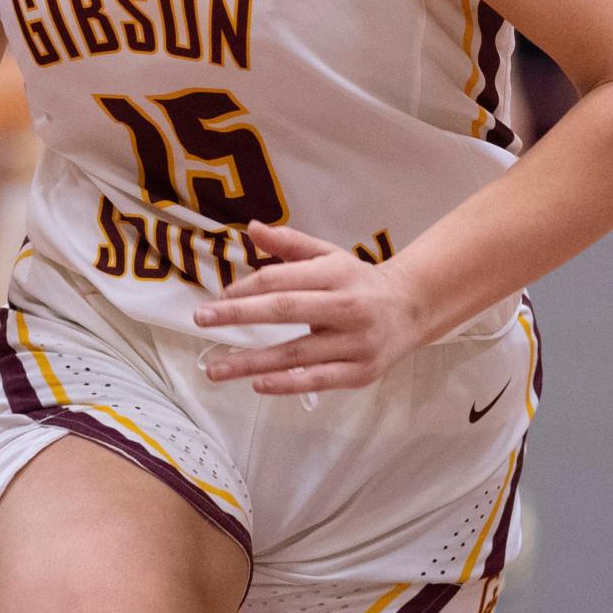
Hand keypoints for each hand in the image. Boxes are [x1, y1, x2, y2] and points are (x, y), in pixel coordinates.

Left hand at [193, 220, 422, 395]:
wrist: (411, 308)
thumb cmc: (358, 281)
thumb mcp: (328, 255)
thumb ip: (290, 243)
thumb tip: (252, 228)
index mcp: (336, 273)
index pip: (283, 279)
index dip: (247, 288)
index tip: (217, 297)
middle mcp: (348, 305)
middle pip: (285, 309)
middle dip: (239, 315)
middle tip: (201, 320)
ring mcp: (356, 342)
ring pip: (296, 352)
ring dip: (252, 362)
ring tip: (215, 369)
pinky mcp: (362, 372)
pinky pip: (319, 379)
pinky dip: (287, 383)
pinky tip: (258, 384)